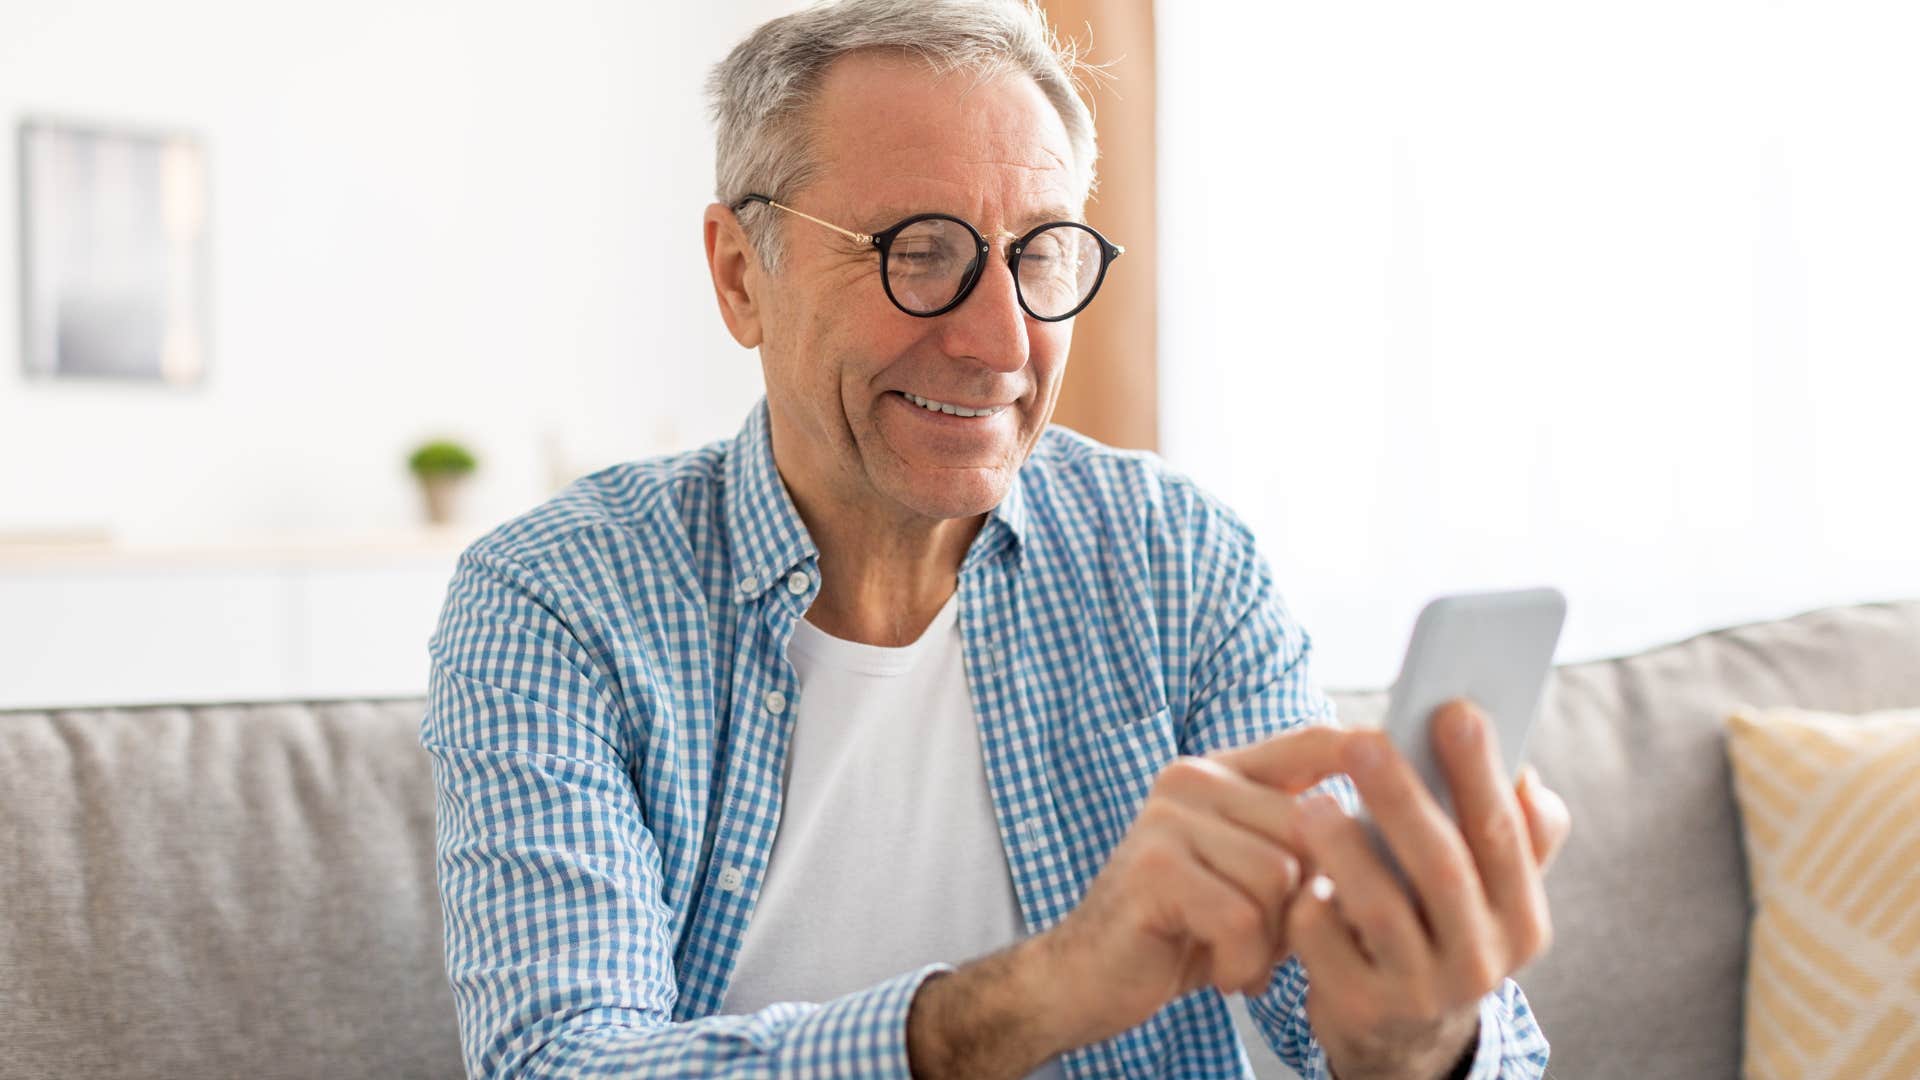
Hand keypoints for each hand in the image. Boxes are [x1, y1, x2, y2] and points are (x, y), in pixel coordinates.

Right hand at [1037, 725, 1360, 1047]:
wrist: (1090, 976)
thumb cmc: (1184, 929)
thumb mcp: (1252, 881)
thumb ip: (1300, 848)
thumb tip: (1386, 834)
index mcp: (1219, 775)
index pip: (1306, 743)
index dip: (1360, 750)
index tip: (1398, 754)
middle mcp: (1191, 782)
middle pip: (1306, 828)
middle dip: (1304, 901)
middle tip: (1269, 940)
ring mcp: (1167, 821)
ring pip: (1279, 877)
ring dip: (1271, 941)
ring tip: (1238, 956)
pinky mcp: (1153, 870)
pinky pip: (1241, 917)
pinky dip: (1242, 962)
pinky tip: (1219, 971)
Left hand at [1284, 700, 1570, 1079]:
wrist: (1400, 1033)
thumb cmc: (1439, 928)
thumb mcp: (1488, 895)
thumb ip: (1516, 836)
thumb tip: (1526, 773)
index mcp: (1522, 919)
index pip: (1508, 837)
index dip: (1482, 774)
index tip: (1454, 710)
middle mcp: (1483, 961)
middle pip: (1442, 869)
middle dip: (1403, 799)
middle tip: (1364, 742)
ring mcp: (1421, 991)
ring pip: (1381, 911)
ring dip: (1345, 849)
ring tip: (1312, 803)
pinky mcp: (1361, 1007)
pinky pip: (1327, 944)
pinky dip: (1312, 903)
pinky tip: (1298, 875)